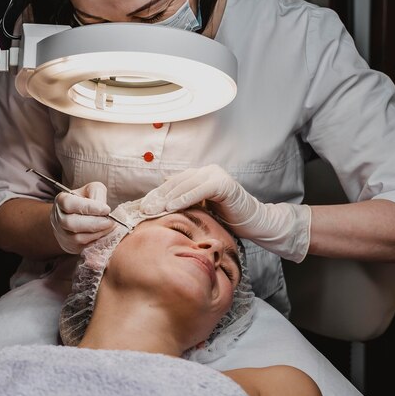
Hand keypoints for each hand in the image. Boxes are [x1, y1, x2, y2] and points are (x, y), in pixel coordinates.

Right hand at [50, 181, 115, 253]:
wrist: (74, 216)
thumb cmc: (85, 201)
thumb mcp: (91, 190)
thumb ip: (97, 194)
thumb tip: (104, 210)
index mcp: (61, 200)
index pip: (70, 204)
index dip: (89, 207)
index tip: (106, 209)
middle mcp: (58, 218)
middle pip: (71, 223)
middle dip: (94, 223)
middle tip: (110, 221)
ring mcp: (62, 233)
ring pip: (77, 237)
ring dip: (97, 233)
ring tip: (109, 227)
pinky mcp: (71, 246)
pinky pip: (83, 247)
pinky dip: (96, 240)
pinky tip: (105, 233)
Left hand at [141, 165, 311, 261]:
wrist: (254, 223)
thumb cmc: (226, 220)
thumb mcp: (199, 211)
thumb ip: (183, 204)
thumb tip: (158, 205)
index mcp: (198, 176)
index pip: (171, 184)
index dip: (155, 195)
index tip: (140, 207)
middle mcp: (205, 172)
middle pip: (175, 183)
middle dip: (157, 196)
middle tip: (142, 209)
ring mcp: (215, 175)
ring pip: (185, 185)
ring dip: (167, 198)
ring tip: (153, 209)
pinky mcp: (224, 183)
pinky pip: (200, 190)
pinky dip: (185, 197)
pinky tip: (171, 206)